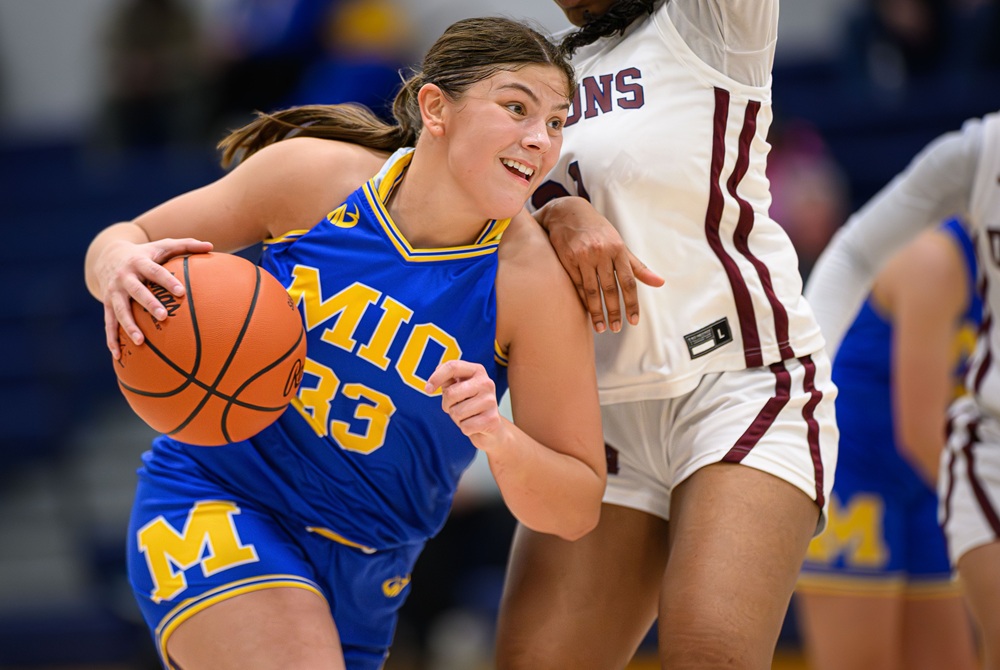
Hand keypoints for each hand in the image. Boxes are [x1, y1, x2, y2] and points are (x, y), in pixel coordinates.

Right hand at [99, 238, 212, 357]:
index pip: (155, 271)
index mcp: (140, 262)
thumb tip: (211, 245)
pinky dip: (112, 339)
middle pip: (137, 291)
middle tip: (163, 316)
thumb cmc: (146, 253)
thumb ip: (186, 245)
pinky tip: (118, 356)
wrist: (108, 255)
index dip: (167, 281)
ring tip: (141, 342)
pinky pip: (109, 323)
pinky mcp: (107, 304)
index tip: (181, 292)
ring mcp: (114, 292)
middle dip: (149, 303)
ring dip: (129, 326)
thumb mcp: (163, 245)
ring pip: (120, 311)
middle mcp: (124, 278)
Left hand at [425, 360, 502, 447]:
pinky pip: (465, 426)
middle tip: (455, 406)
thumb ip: (447, 380)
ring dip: (456, 418)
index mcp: (477, 370)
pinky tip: (474, 425)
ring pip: (457, 412)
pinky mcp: (492, 420)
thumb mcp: (458, 387)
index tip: (427, 389)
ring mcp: (491, 401)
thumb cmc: (470, 404)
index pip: (452, 367)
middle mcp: (486, 383)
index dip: (436, 377)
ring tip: (467, 415)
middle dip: (447, 404)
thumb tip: (432, 382)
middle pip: (451, 393)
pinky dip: (465, 428)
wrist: (491, 426)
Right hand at [537, 197, 663, 332]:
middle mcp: (601, 252)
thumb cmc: (598, 231)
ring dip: (596, 311)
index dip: (632, 303)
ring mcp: (583, 256)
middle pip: (610, 288)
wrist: (568, 212)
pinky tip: (586, 311)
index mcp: (618, 249)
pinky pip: (576, 284)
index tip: (633, 321)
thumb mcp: (620, 244)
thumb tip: (659, 282)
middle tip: (616, 328)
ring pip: (591, 289)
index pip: (628, 281)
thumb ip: (637, 266)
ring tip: (601, 327)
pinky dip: (582, 299)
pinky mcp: (567, 258)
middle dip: (614, 311)